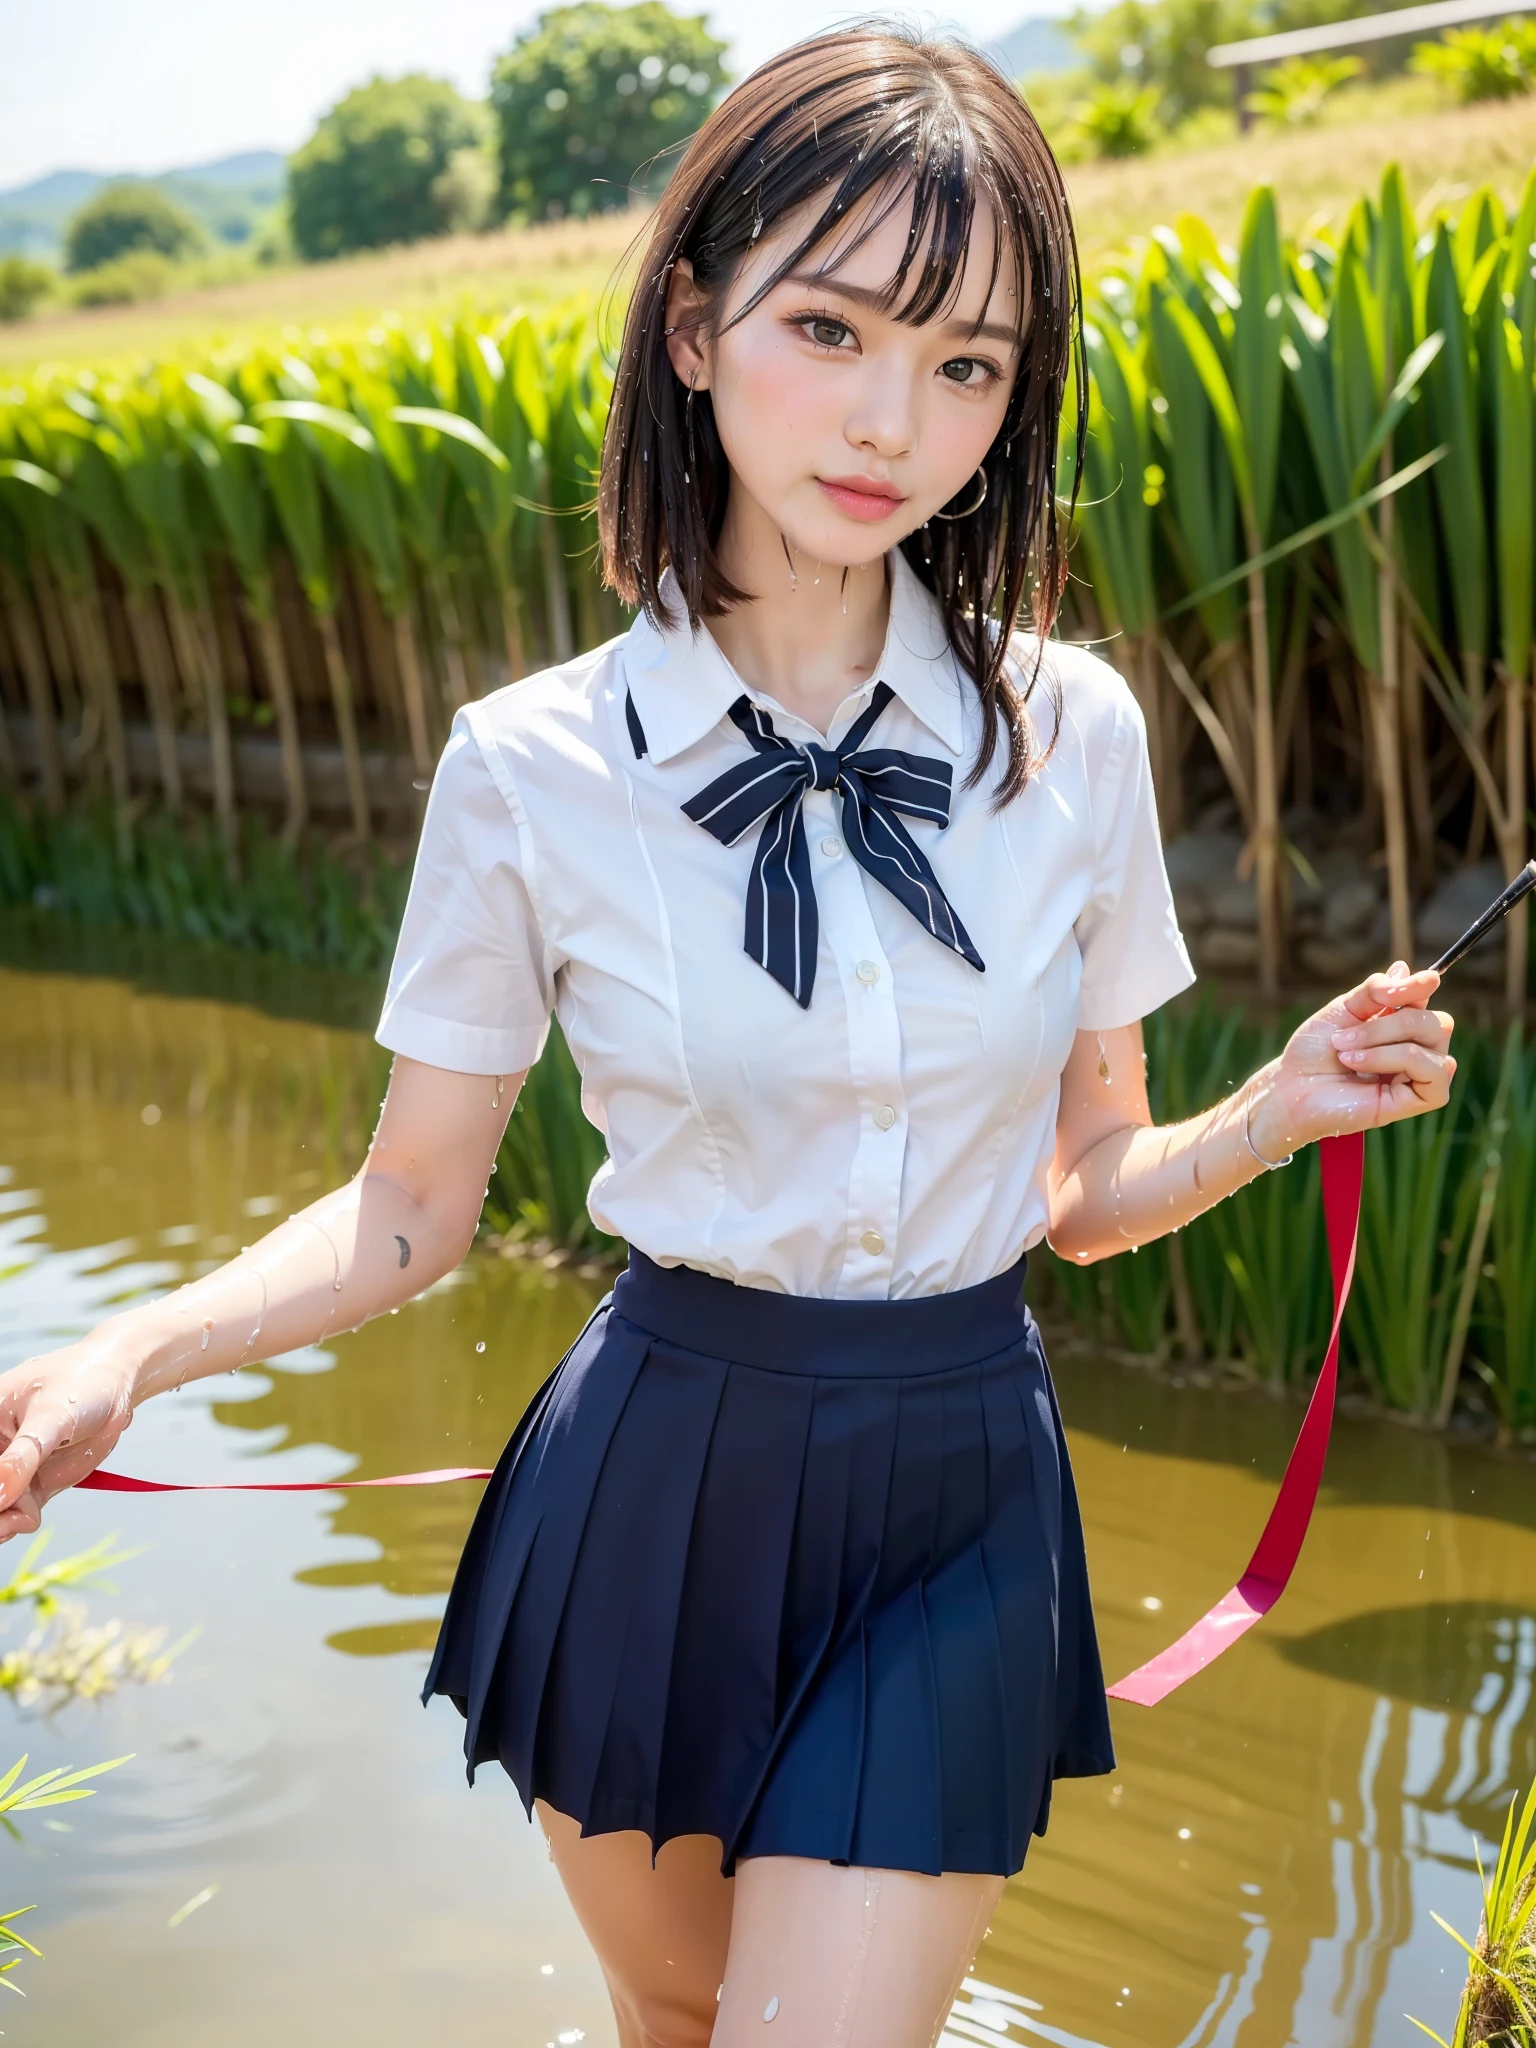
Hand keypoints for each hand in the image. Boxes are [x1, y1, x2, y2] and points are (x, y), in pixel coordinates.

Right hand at [0, 1337, 136, 1543]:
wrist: (113, 1382)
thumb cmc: (81, 1383)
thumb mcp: (52, 1416)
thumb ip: (24, 1457)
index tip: (2, 1501)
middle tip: (9, 1520)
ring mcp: (12, 1468)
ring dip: (3, 1523)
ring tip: (23, 1517)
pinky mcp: (31, 1484)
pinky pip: (14, 1512)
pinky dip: (17, 1521)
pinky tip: (28, 1517)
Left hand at [1250, 961, 1455, 1159]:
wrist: (1290, 1087)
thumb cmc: (1314, 1051)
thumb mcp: (1343, 1009)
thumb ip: (1376, 990)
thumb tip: (1405, 968)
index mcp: (1401, 1026)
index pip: (1427, 1000)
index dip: (1418, 987)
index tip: (1391, 990)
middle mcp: (1417, 1050)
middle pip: (1437, 1021)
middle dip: (1390, 1022)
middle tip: (1343, 1036)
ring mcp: (1418, 1076)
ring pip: (1435, 1041)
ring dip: (1384, 1040)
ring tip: (1345, 1053)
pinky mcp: (1416, 1100)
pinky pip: (1434, 1071)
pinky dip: (1395, 1060)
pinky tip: (1360, 1067)